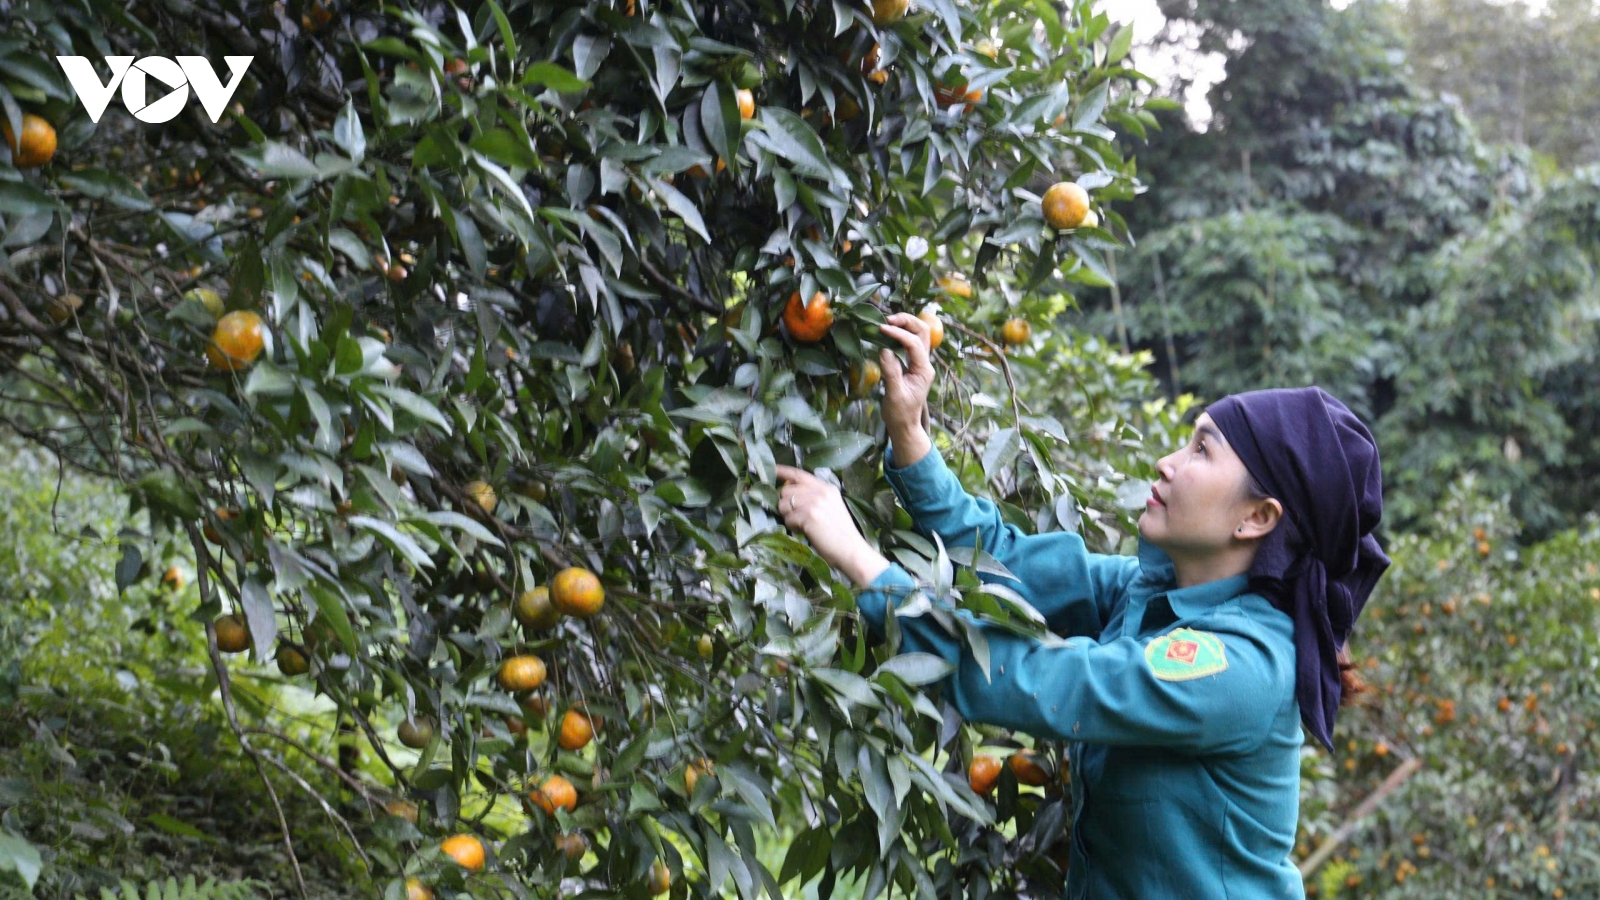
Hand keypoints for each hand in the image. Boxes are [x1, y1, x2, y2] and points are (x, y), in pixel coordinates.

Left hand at [774, 465, 888, 585]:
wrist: (850, 549)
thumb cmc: (840, 532)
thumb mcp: (831, 506)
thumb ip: (814, 496)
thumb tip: (789, 494)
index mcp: (826, 488)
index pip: (799, 474)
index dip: (782, 471)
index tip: (772, 470)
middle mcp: (820, 492)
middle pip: (786, 490)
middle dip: (785, 504)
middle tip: (796, 516)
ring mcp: (814, 503)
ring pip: (784, 505)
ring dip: (788, 516)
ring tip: (801, 525)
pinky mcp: (808, 516)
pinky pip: (788, 519)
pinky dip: (792, 526)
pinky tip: (804, 531)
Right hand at [877, 312, 935, 437]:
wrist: (904, 425)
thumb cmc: (900, 413)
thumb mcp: (894, 394)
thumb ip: (891, 372)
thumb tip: (884, 350)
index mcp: (924, 370)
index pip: (914, 343)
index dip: (899, 334)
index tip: (882, 329)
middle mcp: (925, 363)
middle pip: (923, 332)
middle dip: (907, 321)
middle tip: (887, 320)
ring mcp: (920, 363)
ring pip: (918, 334)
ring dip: (905, 324)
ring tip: (887, 323)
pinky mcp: (912, 364)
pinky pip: (910, 342)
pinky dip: (900, 333)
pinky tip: (887, 333)